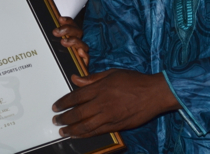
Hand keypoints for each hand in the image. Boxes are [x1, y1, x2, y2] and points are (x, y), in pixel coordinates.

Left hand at [52, 16, 88, 65]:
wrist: (66, 77)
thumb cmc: (57, 60)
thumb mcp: (53, 47)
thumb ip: (55, 38)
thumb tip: (48, 30)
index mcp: (71, 37)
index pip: (72, 25)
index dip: (67, 21)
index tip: (60, 19)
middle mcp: (77, 43)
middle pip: (78, 32)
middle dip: (67, 30)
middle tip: (56, 32)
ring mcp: (81, 53)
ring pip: (82, 44)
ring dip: (74, 41)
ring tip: (64, 42)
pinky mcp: (83, 64)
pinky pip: (86, 58)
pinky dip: (84, 55)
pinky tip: (79, 52)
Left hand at [52, 69, 180, 137]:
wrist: (154, 93)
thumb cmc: (134, 80)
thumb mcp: (112, 73)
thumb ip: (92, 78)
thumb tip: (75, 79)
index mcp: (100, 88)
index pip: (76, 97)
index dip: (63, 102)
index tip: (55, 107)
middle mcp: (102, 103)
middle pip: (78, 113)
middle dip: (64, 118)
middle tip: (56, 120)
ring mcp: (109, 116)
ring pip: (86, 126)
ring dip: (72, 130)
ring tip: (63, 132)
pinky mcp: (117, 126)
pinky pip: (97, 132)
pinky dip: (86, 135)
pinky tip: (79, 136)